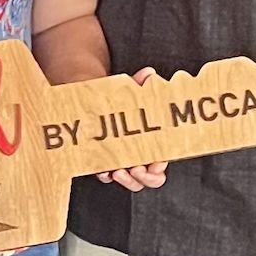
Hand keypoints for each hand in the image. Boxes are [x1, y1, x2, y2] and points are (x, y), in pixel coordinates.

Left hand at [99, 68, 169, 191]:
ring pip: (131, 182)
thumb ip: (140, 83)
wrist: (93, 100)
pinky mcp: (105, 162)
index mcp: (152, 144)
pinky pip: (107, 177)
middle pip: (150, 179)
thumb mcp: (130, 91)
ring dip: (127, 180)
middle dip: (144, 178)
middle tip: (135, 169)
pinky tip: (104, 170)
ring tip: (118, 171)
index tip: (154, 163)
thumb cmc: (117, 98)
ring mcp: (123, 161)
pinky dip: (106, 176)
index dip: (159, 167)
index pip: (161, 164)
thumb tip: (148, 74)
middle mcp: (140, 156)